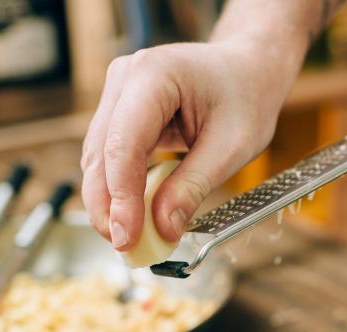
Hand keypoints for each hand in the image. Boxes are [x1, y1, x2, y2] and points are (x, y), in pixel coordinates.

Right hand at [81, 41, 288, 249]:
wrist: (248, 69)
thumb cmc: (247, 96)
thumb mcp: (232, 147)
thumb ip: (194, 186)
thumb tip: (163, 228)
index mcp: (154, 75)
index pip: (123, 145)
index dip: (121, 198)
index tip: (126, 238)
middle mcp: (126, 78)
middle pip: (101, 154)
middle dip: (108, 206)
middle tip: (125, 247)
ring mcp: (118, 93)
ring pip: (98, 159)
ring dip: (109, 202)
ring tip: (129, 238)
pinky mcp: (120, 112)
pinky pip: (110, 157)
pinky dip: (119, 189)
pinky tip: (132, 217)